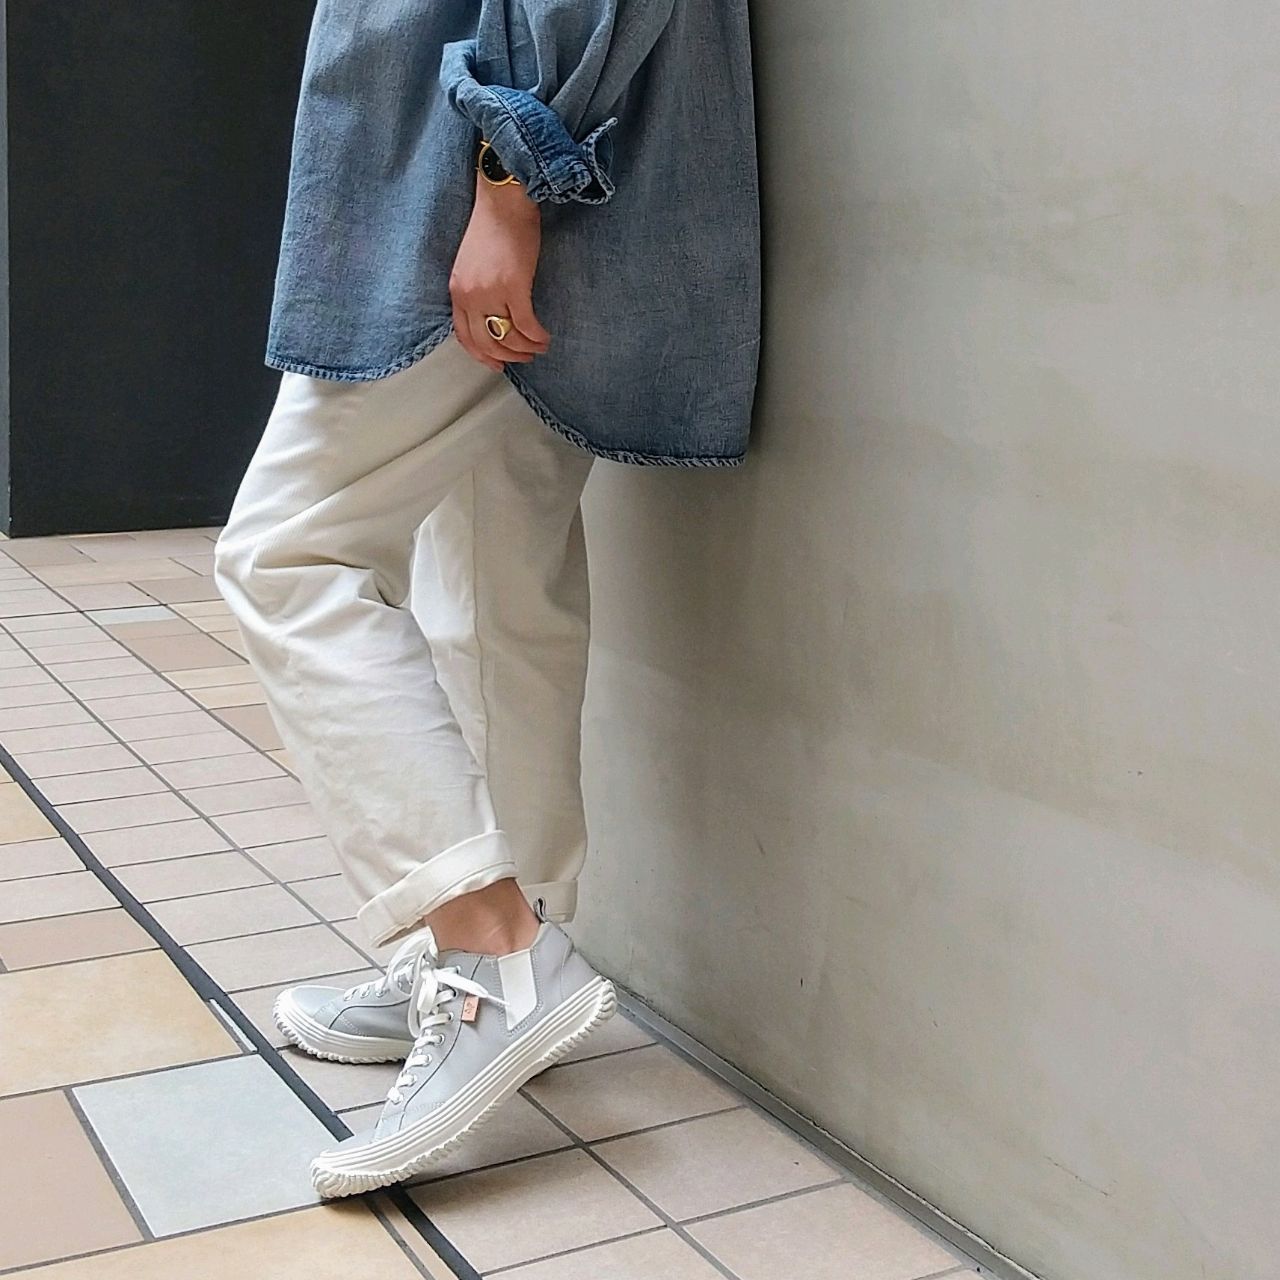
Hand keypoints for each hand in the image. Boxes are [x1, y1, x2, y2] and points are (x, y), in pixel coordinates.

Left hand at [450, 175, 550, 370]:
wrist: (503, 201)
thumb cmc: (493, 226)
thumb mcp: (472, 264)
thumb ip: (476, 290)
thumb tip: (495, 315)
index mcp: (458, 290)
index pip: (464, 336)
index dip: (482, 355)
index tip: (496, 363)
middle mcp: (470, 296)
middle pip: (486, 343)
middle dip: (508, 357)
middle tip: (524, 358)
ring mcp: (490, 293)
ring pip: (508, 338)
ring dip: (526, 348)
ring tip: (539, 347)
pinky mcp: (514, 287)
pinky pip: (526, 325)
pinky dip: (537, 337)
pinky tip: (545, 337)